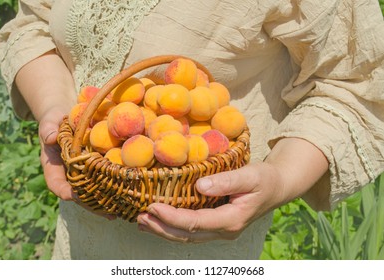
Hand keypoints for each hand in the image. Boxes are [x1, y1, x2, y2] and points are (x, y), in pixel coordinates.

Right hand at [38, 107, 115, 219]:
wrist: (68, 116)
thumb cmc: (57, 120)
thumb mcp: (50, 121)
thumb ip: (48, 128)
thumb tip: (50, 137)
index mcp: (55, 167)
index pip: (56, 184)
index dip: (64, 192)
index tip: (73, 196)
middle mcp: (70, 174)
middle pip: (79, 195)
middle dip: (93, 205)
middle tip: (108, 214)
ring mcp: (85, 173)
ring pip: (94, 192)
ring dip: (106, 202)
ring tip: (121, 210)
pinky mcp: (98, 168)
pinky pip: (105, 180)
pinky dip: (115, 188)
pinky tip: (129, 195)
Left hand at [136, 137, 328, 242]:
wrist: (277, 187)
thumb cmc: (265, 179)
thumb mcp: (251, 175)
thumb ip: (227, 181)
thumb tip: (199, 186)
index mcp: (232, 220)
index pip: (195, 222)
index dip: (172, 216)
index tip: (152, 206)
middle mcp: (224, 230)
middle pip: (187, 235)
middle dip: (162, 228)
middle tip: (141, 217)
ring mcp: (220, 230)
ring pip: (187, 236)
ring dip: (164, 230)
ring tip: (143, 221)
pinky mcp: (216, 224)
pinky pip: (191, 230)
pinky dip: (172, 226)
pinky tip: (159, 221)